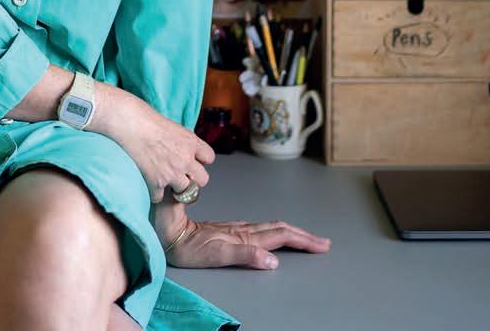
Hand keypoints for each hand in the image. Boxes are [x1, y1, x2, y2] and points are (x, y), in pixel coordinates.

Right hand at [93, 85, 214, 203]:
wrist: (128, 122)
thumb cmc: (145, 119)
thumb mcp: (173, 127)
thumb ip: (184, 142)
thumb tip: (187, 151)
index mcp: (191, 142)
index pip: (209, 158)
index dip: (200, 160)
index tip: (191, 160)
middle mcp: (185, 159)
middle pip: (203, 180)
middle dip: (193, 178)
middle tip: (181, 174)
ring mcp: (172, 172)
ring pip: (185, 191)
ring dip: (174, 187)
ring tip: (163, 177)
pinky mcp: (156, 182)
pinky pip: (160, 197)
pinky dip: (153, 192)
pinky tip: (148, 180)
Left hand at [163, 212, 330, 269]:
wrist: (166, 231)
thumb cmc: (186, 245)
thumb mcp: (215, 254)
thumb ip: (243, 254)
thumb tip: (272, 260)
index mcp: (242, 235)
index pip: (279, 235)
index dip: (301, 239)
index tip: (320, 245)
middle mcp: (241, 230)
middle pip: (279, 229)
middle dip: (303, 236)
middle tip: (323, 243)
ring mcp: (234, 230)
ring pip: (270, 229)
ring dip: (291, 233)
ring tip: (306, 238)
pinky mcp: (226, 233)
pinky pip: (258, 231)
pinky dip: (274, 234)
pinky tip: (274, 235)